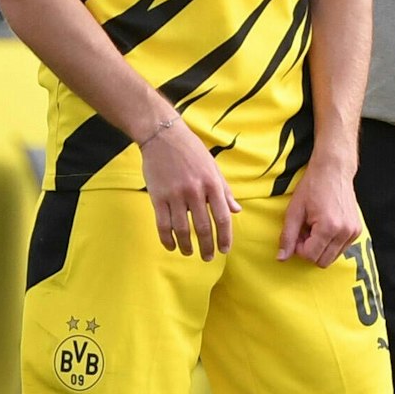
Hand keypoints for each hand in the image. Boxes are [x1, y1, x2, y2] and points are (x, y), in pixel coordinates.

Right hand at [139, 112, 240, 259]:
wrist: (163, 135)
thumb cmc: (191, 150)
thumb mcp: (213, 167)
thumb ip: (224, 190)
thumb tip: (237, 210)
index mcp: (212, 183)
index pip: (223, 217)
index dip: (225, 237)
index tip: (225, 249)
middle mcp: (195, 191)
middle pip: (203, 227)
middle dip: (207, 246)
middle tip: (208, 258)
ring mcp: (175, 194)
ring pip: (182, 229)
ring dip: (187, 245)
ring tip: (190, 253)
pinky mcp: (157, 196)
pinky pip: (163, 224)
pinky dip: (167, 239)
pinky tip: (171, 246)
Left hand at [277, 155, 363, 267]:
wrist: (333, 170)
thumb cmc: (313, 186)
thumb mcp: (294, 211)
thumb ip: (287, 236)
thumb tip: (281, 258)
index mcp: (329, 227)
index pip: (310, 256)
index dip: (299, 248)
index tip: (298, 233)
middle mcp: (344, 232)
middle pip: (323, 261)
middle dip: (311, 250)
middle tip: (306, 231)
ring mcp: (353, 232)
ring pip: (332, 257)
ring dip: (321, 247)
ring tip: (315, 228)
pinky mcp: (357, 230)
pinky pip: (341, 248)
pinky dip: (330, 243)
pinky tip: (325, 226)